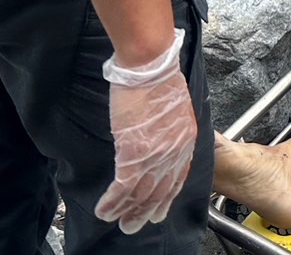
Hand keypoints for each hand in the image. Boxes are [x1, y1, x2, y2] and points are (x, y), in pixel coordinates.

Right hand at [95, 30, 197, 233]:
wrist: (150, 65)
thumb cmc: (159, 77)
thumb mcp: (174, 107)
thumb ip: (169, 128)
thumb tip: (157, 137)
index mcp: (186, 138)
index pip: (178, 176)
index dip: (167, 195)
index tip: (160, 208)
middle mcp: (174, 151)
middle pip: (160, 190)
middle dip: (146, 211)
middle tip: (135, 226)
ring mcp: (155, 154)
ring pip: (140, 192)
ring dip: (126, 211)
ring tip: (117, 222)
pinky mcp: (133, 153)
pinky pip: (122, 186)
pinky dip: (112, 201)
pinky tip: (104, 210)